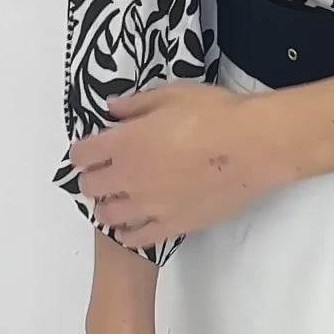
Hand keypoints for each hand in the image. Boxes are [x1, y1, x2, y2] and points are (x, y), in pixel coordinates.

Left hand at [69, 82, 284, 246]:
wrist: (252, 147)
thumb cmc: (214, 112)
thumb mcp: (173, 94)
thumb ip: (136, 104)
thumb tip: (111, 108)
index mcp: (124, 142)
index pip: (81, 154)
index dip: (83, 151)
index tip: (93, 148)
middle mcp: (128, 178)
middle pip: (90, 187)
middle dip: (94, 178)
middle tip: (109, 170)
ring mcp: (148, 207)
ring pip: (107, 216)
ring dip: (109, 206)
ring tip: (123, 197)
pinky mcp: (171, 226)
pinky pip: (136, 239)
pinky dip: (129, 232)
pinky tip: (136, 223)